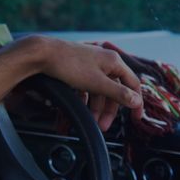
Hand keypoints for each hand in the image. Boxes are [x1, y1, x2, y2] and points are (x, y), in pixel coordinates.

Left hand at [0, 35, 142, 130]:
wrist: (42, 53)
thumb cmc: (69, 65)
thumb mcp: (97, 83)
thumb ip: (118, 93)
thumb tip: (136, 101)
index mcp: (114, 62)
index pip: (132, 84)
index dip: (135, 102)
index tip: (135, 118)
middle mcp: (105, 61)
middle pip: (114, 89)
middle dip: (109, 110)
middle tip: (103, 126)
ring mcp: (91, 64)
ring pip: (99, 89)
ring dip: (96, 107)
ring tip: (90, 120)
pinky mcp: (78, 67)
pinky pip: (87, 86)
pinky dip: (86, 98)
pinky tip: (80, 107)